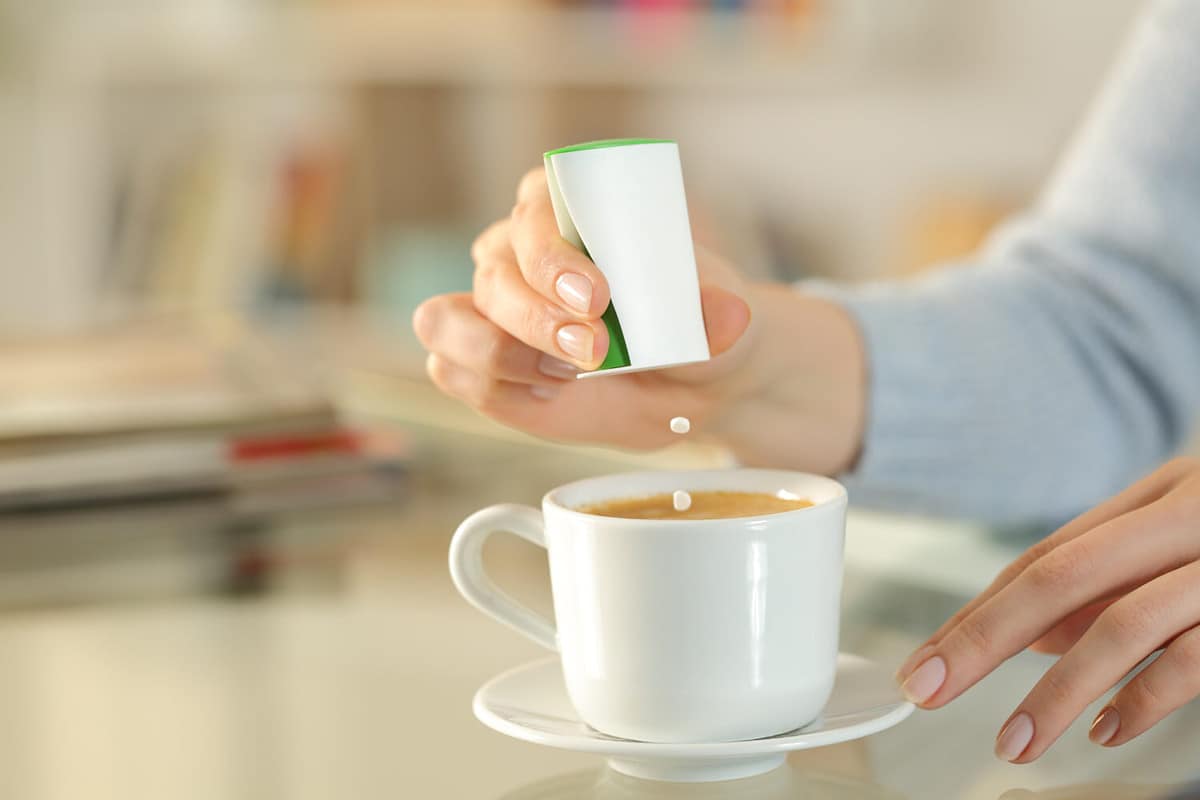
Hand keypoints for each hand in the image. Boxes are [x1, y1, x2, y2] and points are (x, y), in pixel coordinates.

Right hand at [413, 167, 865, 470]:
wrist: (689, 383)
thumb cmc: (698, 329)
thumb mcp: (724, 319)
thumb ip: (723, 313)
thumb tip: (727, 313)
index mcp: (566, 208)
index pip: (534, 214)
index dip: (552, 255)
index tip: (597, 296)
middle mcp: (514, 250)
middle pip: (494, 275)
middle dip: (536, 318)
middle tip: (594, 351)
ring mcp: (488, 307)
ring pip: (446, 321)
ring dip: (499, 353)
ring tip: (565, 378)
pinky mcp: (480, 363)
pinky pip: (451, 370)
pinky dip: (492, 386)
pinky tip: (545, 394)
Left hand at [895, 457, 1199, 762]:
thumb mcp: (1180, 544)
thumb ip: (1110, 586)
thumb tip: (1035, 639)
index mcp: (1155, 496)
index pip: (1042, 558)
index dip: (976, 612)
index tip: (926, 660)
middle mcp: (1183, 518)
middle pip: (1058, 577)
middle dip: (981, 639)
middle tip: (929, 689)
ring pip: (1119, 625)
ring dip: (1054, 692)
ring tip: (1013, 740)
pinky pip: (1191, 661)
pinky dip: (1142, 701)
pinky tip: (1105, 731)